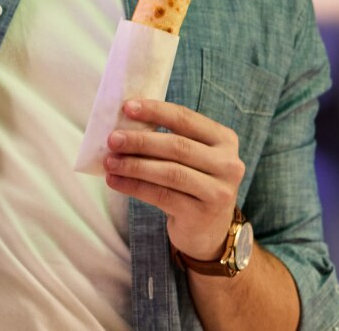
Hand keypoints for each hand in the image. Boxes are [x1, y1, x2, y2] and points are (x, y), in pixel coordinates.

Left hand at [104, 99, 243, 260]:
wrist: (209, 231)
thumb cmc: (192, 184)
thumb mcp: (192, 158)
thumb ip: (169, 139)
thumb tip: (124, 123)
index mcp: (225, 139)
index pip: (186, 119)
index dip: (156, 111)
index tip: (127, 107)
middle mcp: (228, 164)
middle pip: (178, 146)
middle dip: (140, 141)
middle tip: (112, 139)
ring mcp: (218, 192)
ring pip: (170, 173)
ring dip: (134, 165)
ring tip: (109, 162)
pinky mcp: (201, 215)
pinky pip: (161, 196)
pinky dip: (134, 187)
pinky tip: (115, 181)